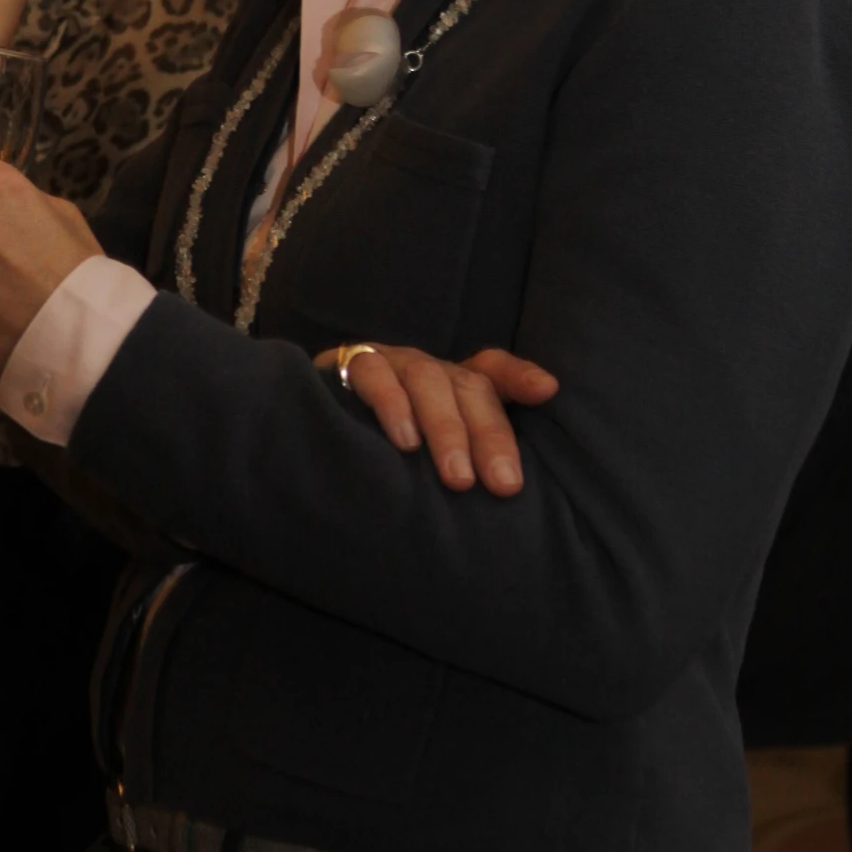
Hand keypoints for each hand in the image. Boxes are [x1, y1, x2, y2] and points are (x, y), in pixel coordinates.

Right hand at [314, 343, 558, 493]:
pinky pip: (373, 375)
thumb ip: (468, 457)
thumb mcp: (430, 454)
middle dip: (489, 435)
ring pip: (426, 379)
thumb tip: (509, 490)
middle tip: (503, 485)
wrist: (304, 427)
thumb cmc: (382, 449)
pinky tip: (403, 442)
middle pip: (468, 386)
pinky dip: (391, 405)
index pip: (492, 370)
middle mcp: (426, 368)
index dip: (519, 376)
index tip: (548, 391)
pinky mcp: (348, 364)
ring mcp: (389, 361)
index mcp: (452, 383)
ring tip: (457, 478)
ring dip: (445, 428)